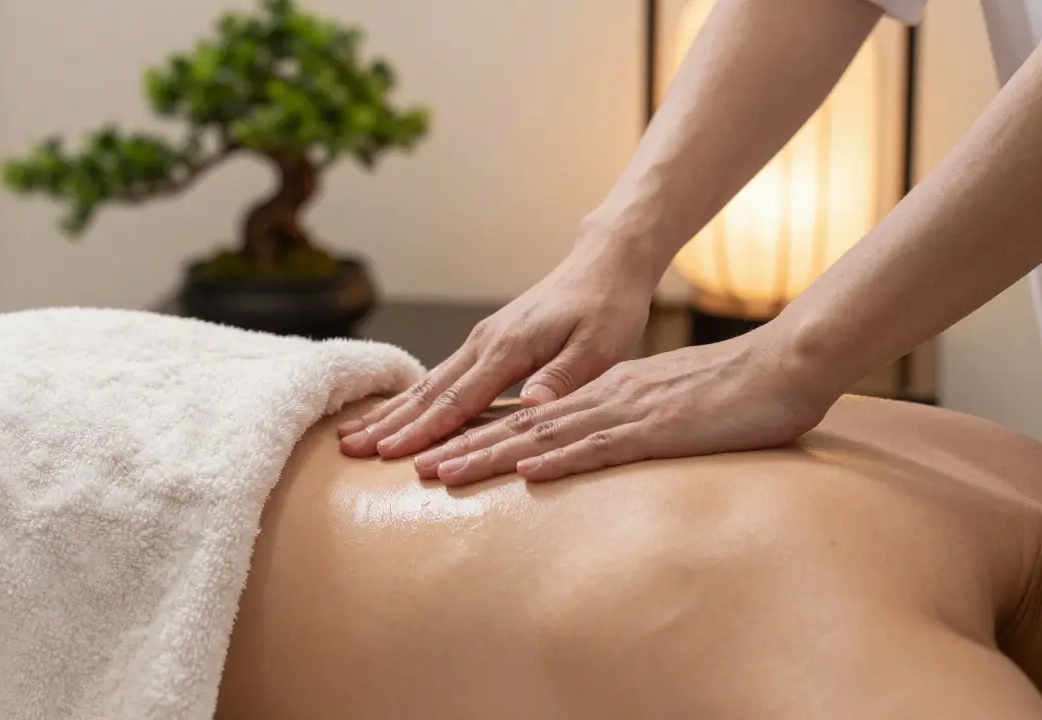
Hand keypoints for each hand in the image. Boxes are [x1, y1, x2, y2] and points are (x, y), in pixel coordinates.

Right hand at [337, 238, 657, 459]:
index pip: (458, 399)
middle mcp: (485, 343)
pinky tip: (392, 412)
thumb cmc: (607, 308)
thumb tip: (529, 406)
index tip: (391, 455)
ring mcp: (481, 341)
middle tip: (348, 449)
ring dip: (389, 411)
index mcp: (509, 348)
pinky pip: (439, 375)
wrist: (603, 264)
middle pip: (427, 391)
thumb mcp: (599, 348)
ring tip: (351, 434)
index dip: (425, 431)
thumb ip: (561, 378)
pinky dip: (410, 398)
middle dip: (388, 423)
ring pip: (426, 383)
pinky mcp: (486, 342)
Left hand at [411, 326, 832, 484]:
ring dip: (488, 454)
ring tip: (439, 472)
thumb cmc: (725, 394)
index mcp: (596, 394)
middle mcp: (598, 397)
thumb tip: (576, 447)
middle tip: (404, 465)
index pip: (521, 418)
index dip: (470, 435)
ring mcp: (624, 409)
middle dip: (456, 445)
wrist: (781, 366)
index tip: (426, 454)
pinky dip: (560, 457)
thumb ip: (616, 425)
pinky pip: (600, 443)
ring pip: (543, 434)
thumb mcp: (657, 409)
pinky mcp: (656, 426)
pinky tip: (527, 469)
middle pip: (514, 425)